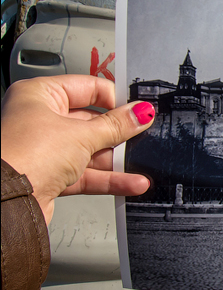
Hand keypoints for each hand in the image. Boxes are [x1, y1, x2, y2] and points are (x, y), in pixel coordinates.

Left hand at [1, 75, 153, 224]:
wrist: (3, 202)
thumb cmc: (22, 157)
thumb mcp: (82, 135)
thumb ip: (116, 125)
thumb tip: (140, 113)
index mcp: (40, 95)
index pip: (88, 88)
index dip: (116, 99)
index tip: (139, 110)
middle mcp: (39, 120)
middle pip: (91, 122)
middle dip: (117, 133)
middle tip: (142, 135)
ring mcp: (44, 150)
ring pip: (90, 151)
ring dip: (116, 160)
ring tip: (140, 161)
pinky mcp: (50, 176)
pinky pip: (86, 174)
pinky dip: (109, 179)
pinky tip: (131, 182)